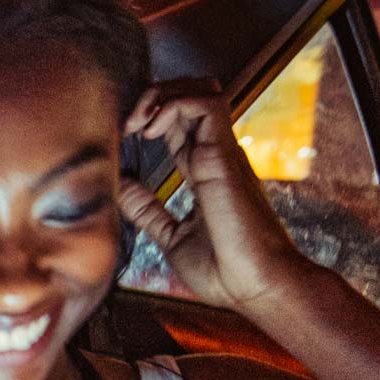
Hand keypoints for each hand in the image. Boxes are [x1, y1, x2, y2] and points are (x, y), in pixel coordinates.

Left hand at [117, 79, 317, 312]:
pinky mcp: (224, 156)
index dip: (149, 117)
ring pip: (200, 90)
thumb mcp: (171, 237)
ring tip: (137, 122)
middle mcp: (216, 155)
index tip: (121, 137)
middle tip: (126, 124)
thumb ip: (148, 211)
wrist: (258, 289)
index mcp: (205, 170)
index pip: (179, 123)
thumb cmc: (226, 272)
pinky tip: (151, 130)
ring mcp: (222, 152)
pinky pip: (206, 105)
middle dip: (152, 96)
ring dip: (160, 95)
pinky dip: (173, 105)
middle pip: (190, 95)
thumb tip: (123, 186)